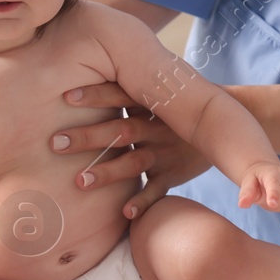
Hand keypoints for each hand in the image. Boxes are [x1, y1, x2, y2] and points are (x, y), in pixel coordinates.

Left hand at [50, 83, 210, 219]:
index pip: (120, 96)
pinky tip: (125, 212)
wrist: (223, 124)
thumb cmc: (177, 106)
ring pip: (134, 163)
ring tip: (80, 182)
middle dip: (88, 136)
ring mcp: (165, 152)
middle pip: (119, 131)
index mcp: (150, 104)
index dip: (95, 96)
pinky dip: (143, 202)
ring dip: (108, 172)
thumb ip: (128, 86)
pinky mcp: (174, 174)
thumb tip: (87, 67)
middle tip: (56, 143)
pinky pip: (158, 190)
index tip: (66, 97)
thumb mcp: (160, 91)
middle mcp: (156, 128)